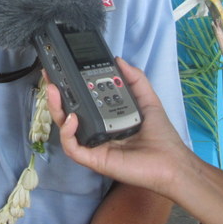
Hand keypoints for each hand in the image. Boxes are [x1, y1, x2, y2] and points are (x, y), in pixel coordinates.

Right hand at [46, 58, 191, 195]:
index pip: (83, 101)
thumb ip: (135, 79)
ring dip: (56, 110)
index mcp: (106, 117)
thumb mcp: (148, 100)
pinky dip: (68, 133)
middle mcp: (96, 130)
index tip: (63, 70)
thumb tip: (119, 60)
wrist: (171, 163)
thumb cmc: (161, 136)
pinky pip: (73, 148)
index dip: (70, 87)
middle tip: (51, 77)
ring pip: (65, 129)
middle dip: (56, 96)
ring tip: (55, 92)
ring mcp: (93, 145)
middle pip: (68, 113)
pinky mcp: (94, 159)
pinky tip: (72, 119)